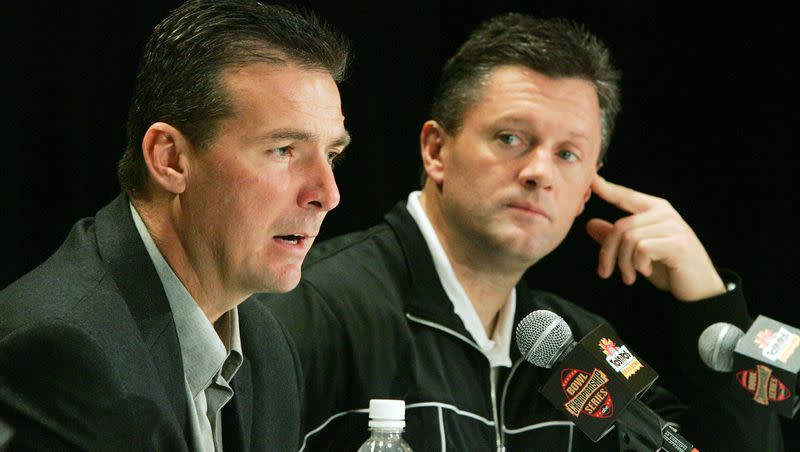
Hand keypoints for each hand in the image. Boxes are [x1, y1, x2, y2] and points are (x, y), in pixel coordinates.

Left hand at [586, 175, 724, 301]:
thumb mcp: (636, 252)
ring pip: (629, 239)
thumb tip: (590, 224)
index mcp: (654, 210)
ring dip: (623, 263)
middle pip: (620, 227)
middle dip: (607, 253)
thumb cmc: (668, 268)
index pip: (626, 196)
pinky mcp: (677, 243)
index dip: (607, 188)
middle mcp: (664, 213)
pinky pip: (641, 248)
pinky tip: (646, 271)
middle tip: (605, 273)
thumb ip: (617, 237)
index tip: (592, 181)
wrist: (699, 290)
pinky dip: (638, 265)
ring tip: (629, 277)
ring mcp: (673, 226)